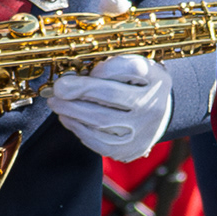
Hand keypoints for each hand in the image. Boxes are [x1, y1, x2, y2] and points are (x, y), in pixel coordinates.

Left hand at [45, 50, 171, 162]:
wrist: (159, 116)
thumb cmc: (139, 87)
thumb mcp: (135, 68)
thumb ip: (112, 66)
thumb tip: (77, 76)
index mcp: (157, 79)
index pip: (131, 68)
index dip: (105, 68)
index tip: (87, 70)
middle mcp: (153, 106)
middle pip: (111, 95)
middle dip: (78, 90)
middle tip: (59, 88)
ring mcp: (142, 131)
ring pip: (101, 121)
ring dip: (72, 110)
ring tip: (57, 103)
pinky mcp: (129, 149)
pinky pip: (99, 141)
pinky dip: (78, 128)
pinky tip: (67, 118)